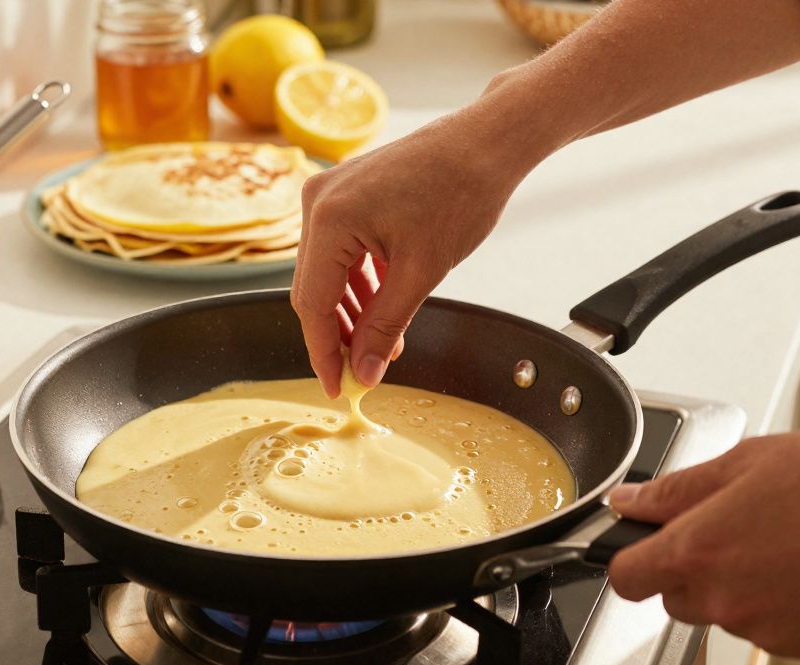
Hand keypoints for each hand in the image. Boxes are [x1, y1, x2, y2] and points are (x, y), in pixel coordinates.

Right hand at [290, 102, 539, 396]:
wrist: (487, 141)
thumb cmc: (461, 192)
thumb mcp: (423, 272)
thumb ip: (386, 327)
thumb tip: (365, 372)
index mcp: (329, 218)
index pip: (312, 303)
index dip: (323, 352)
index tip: (337, 388)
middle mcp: (317, 202)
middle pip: (314, 289)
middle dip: (338, 335)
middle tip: (360, 373)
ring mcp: (329, 194)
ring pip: (327, 273)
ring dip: (351, 312)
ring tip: (382, 346)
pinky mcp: (345, 194)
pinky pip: (340, 251)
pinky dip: (358, 284)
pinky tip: (381, 309)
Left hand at [608, 429, 799, 657]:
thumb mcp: (748, 460)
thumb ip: (677, 488)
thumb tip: (631, 501)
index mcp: (698, 548)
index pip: (624, 576)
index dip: (629, 556)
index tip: (641, 544)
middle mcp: (724, 598)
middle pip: (673, 595)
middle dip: (690, 565)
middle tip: (734, 525)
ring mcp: (762, 628)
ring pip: (719, 612)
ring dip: (734, 584)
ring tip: (782, 539)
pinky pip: (763, 627)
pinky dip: (773, 603)